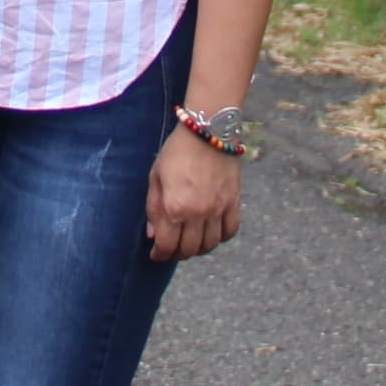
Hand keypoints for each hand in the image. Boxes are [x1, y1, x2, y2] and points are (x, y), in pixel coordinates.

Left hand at [145, 129, 242, 261]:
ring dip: (198, 249)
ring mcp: (218, 209)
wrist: (208, 130)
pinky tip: (211, 233)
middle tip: (171, 249)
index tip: (156, 254)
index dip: (160, 255)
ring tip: (190, 243)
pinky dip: (220, 238)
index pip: (167, 245)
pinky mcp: (233, 203)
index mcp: (175, 207)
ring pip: (210, 245)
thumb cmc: (177, 152)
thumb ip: (153, 208)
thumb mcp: (156, 177)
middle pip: (189, 250)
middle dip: (177, 254)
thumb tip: (152, 235)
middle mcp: (198, 213)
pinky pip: (230, 231)